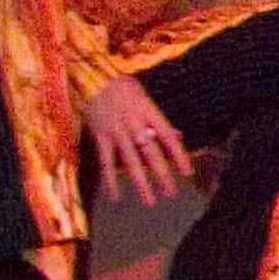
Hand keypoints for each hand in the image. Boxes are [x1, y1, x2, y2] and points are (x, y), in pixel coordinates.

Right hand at [77, 72, 189, 199]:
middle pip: (150, 152)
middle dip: (162, 174)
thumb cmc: (121, 87)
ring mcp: (116, 131)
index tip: (187, 172)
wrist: (91, 78)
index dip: (178, 154)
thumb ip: (159, 120)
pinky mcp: (100, 137)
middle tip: (171, 192)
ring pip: (130, 161)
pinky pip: (106, 162)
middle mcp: (134, 123)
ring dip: (141, 183)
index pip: (167, 136)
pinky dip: (110, 180)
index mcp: (148, 111)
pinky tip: (115, 196)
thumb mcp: (144, 97)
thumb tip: (178, 136)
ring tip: (150, 201)